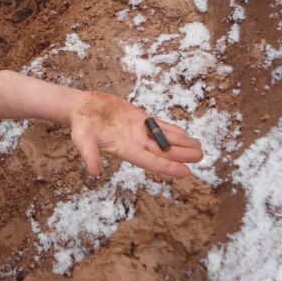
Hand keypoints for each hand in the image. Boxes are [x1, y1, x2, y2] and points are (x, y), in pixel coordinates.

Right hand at [67, 92, 203, 177]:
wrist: (80, 108)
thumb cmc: (80, 125)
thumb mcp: (81, 139)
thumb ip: (89, 154)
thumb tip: (94, 172)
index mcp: (125, 149)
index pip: (150, 161)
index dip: (168, 166)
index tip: (186, 172)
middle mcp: (134, 142)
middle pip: (163, 151)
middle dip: (182, 155)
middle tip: (201, 157)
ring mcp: (137, 130)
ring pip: (164, 139)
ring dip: (181, 143)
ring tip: (199, 148)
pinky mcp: (137, 118)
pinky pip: (157, 125)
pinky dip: (171, 130)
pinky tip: (184, 133)